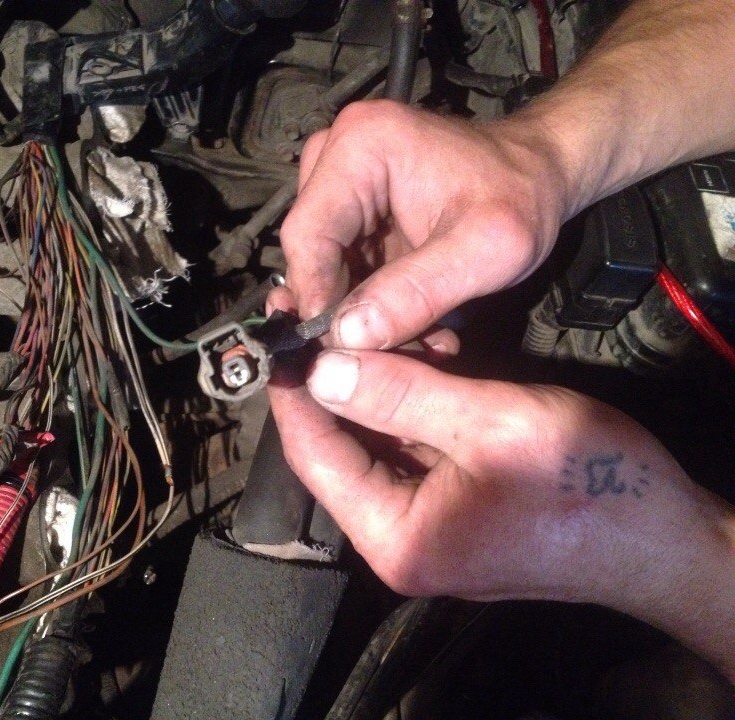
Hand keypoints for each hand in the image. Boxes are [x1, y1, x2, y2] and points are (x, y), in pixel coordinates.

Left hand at [268, 347, 734, 679]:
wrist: (666, 539)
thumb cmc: (588, 482)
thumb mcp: (492, 422)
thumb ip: (402, 395)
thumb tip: (322, 368)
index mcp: (395, 535)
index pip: (315, 457)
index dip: (294, 392)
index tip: (280, 332)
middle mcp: (399, 539)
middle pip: (341, 450)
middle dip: (335, 380)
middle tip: (322, 313)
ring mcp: (428, 526)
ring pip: (379, 444)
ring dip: (380, 384)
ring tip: (381, 323)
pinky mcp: (455, 508)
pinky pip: (415, 451)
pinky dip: (415, 404)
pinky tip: (429, 356)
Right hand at [279, 100, 569, 348]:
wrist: (540, 173)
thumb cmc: (522, 197)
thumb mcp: (485, 250)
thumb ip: (416, 293)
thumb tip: (348, 336)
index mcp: (362, 145)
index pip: (306, 234)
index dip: (314, 295)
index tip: (336, 347)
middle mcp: (337, 153)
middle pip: (308, 249)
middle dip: (336, 306)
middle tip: (372, 354)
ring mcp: (340, 178)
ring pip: (320, 262)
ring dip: (351, 308)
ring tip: (397, 339)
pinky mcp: (350, 205)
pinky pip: (338, 263)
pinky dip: (363, 299)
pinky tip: (396, 323)